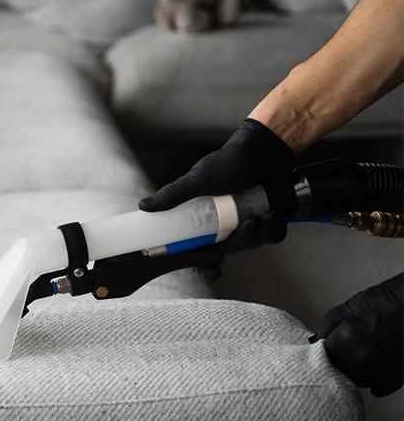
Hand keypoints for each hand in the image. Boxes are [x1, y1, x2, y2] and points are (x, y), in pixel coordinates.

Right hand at [139, 118, 295, 252]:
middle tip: (248, 223)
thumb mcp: (198, 179)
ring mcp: (245, 223)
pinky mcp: (266, 219)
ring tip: (266, 213)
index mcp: (203, 220)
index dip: (204, 266)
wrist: (263, 149)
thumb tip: (144, 206)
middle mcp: (223, 225)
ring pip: (252, 244)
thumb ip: (174, 195)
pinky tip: (274, 213)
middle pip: (230, 250)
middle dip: (242, 241)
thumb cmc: (229, 162)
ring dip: (261, 232)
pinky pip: (272, 236)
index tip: (213, 271)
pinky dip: (275, 228)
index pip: (199, 252)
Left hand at [312, 273, 403, 396]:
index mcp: (345, 343)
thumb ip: (327, 328)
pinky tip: (376, 366)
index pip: (321, 358)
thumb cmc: (382, 301)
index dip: (323, 352)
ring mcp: (380, 373)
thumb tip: (316, 343)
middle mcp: (361, 362)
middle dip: (337, 362)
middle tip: (346, 350)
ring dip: (354, 372)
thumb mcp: (347, 308)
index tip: (328, 347)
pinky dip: (374, 379)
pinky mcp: (397, 379)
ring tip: (362, 356)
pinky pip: (378, 388)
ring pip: (356, 381)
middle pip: (337, 373)